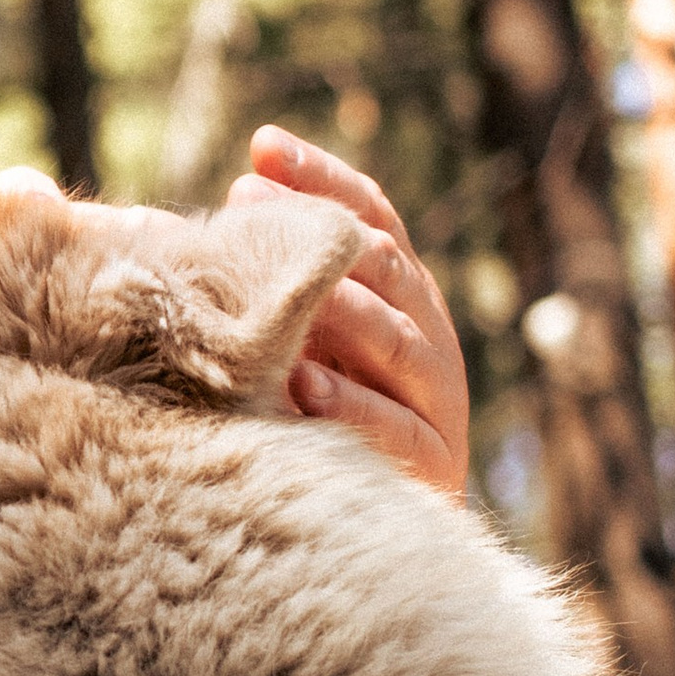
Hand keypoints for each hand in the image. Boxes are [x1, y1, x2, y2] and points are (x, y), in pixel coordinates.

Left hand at [230, 126, 468, 499]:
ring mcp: (436, 397)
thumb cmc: (322, 417)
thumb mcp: (306, 338)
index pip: (370, 216)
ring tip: (297, 293)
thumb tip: (237, 190)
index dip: (320, 178)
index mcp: (398, 295)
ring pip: (399, 340)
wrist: (377, 529)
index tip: (262, 146)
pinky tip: (302, 387)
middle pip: (385, 267)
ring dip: (346, 312)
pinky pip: (394, 429)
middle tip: (253, 207)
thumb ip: (285, 280)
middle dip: (322, 232)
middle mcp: (426, 333)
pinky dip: (350, 406)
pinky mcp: (434, 462)